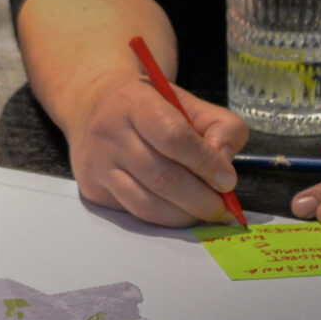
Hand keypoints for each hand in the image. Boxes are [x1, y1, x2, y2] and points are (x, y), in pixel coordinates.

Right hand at [64, 69, 248, 227]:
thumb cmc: (149, 106)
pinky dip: (163, 217)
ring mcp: (97, 163)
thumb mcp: (189, 101)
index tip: (227, 180)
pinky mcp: (92, 188)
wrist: (94, 105)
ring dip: (183, 215)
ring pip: (147, 204)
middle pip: (162, 178)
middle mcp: (109, 132)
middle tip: (221, 208)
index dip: (206, 163)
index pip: (174, 137)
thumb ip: (221, 126)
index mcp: (135, 101)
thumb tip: (224, 168)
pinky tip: (177, 208)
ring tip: (203, 211)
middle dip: (201, 200)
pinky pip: (134, 213)